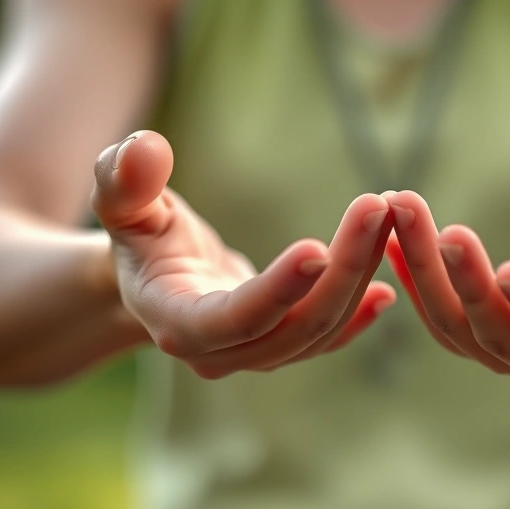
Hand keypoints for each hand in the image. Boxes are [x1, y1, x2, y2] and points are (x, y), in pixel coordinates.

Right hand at [93, 131, 395, 378]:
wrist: (152, 275)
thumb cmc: (137, 233)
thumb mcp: (120, 201)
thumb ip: (123, 180)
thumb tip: (143, 150)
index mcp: (175, 322)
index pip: (233, 318)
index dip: (277, 290)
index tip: (318, 246)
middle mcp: (218, 353)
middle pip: (293, 326)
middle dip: (342, 268)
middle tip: (377, 206)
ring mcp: (254, 356)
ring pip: (320, 329)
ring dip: (360, 274)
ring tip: (388, 216)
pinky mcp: (281, 346)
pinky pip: (328, 339)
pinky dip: (361, 315)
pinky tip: (389, 288)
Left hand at [386, 144, 509, 385]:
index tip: (509, 269)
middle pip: (500, 334)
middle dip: (459, 278)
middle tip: (426, 219)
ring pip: (459, 331)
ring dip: (423, 273)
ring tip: (398, 210)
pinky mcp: (486, 346)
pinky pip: (441, 323)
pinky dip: (413, 281)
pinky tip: (389, 237)